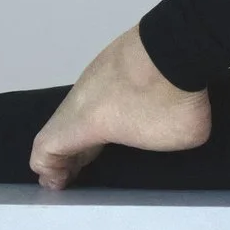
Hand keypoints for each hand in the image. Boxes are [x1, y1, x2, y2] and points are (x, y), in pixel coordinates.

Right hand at [28, 24, 211, 188]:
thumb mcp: (161, 145)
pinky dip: (110, 103)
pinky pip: (106, 86)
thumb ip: (149, 145)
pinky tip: (132, 110)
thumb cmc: (167, 103)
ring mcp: (103, 71)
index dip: (49, 170)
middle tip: (78, 171)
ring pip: (84, 104)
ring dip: (90, 125)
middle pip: (62, 126)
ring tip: (108, 143)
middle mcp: (84, 95)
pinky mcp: (123, 56)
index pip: (46, 148)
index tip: (62, 184)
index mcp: (82, 121)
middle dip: (69, 152)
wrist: (183, 44)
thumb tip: (157, 134)